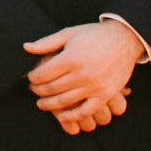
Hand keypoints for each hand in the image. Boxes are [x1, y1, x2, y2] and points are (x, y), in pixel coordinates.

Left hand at [25, 20, 144, 132]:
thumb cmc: (94, 35)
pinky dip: (72, 116)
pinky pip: (86, 111)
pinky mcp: (106, 94)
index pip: (43, 74)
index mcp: (71, 58)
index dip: (32, 78)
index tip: (30, 78)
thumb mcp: (69, 33)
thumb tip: (25, 48)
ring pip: (65, 101)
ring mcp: (95, 86)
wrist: (126, 39)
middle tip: (33, 90)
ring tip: (42, 103)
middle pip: (51, 89)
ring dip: (49, 104)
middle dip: (38, 91)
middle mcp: (83, 74)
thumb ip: (46, 43)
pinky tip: (61, 116)